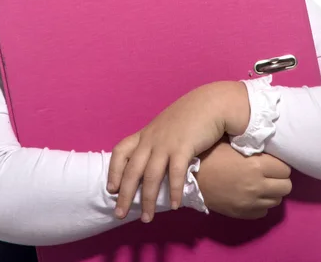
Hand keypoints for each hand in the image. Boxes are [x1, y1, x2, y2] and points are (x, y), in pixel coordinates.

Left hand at [107, 82, 248, 222]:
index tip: (111, 188)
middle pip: (132, 169)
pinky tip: (175, 205)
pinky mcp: (183, 147)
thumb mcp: (166, 126)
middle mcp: (151, 139)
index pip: (120, 151)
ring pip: (150, 175)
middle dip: (124, 194)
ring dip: (147, 199)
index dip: (114, 170)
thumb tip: (152, 159)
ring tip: (147, 217)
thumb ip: (157, 141)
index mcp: (146, 133)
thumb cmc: (189, 116)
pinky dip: (174, 191)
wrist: (210, 103)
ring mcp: (166, 143)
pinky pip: (175, 173)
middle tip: (119, 214)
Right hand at [197, 141, 291, 218]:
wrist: (190, 176)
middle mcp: (258, 185)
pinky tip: (250, 195)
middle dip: (279, 179)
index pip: (285, 168)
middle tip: (268, 173)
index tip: (270, 161)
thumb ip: (252, 146)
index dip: (278, 164)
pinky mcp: (243, 214)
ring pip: (277, 201)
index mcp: (256, 165)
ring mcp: (251, 202)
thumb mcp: (232, 144)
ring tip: (259, 184)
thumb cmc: (210, 154)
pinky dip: (260, 203)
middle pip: (286, 186)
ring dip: (271, 192)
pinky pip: (263, 212)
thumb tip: (266, 144)